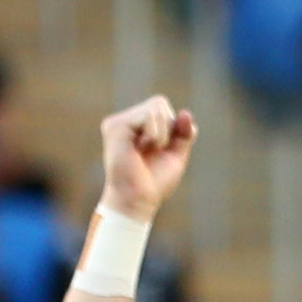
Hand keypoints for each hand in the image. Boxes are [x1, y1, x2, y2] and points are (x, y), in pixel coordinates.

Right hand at [98, 94, 197, 218]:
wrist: (138, 199)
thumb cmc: (155, 181)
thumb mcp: (176, 154)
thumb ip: (184, 133)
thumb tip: (186, 113)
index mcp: (135, 125)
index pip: (162, 106)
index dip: (173, 126)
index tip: (162, 147)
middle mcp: (124, 120)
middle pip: (160, 103)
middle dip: (168, 129)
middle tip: (153, 150)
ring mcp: (117, 122)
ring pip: (156, 108)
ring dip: (162, 134)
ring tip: (147, 150)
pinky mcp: (115, 126)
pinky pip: (149, 116)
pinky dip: (157, 135)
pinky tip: (142, 148)